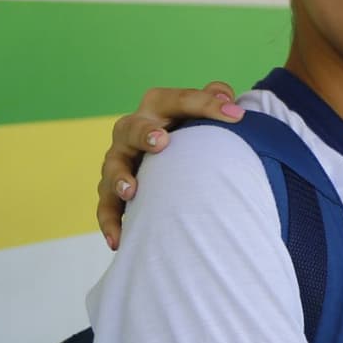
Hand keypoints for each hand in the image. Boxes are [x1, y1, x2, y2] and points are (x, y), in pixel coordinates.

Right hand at [98, 83, 243, 248]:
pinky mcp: (114, 190)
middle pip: (131, 128)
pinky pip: (107, 206)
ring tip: (131, 191)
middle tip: (160, 142)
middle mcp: (133, 130)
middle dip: (143, 134)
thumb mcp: (204, 112)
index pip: (181, 101)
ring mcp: (120, 160)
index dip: (207, 106)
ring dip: (120, 178)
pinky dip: (111, 221)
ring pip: (112, 167)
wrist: (172, 153)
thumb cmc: (192, 129)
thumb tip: (230, 102)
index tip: (236, 117)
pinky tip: (119, 241)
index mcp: (158, 106)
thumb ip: (216, 100)